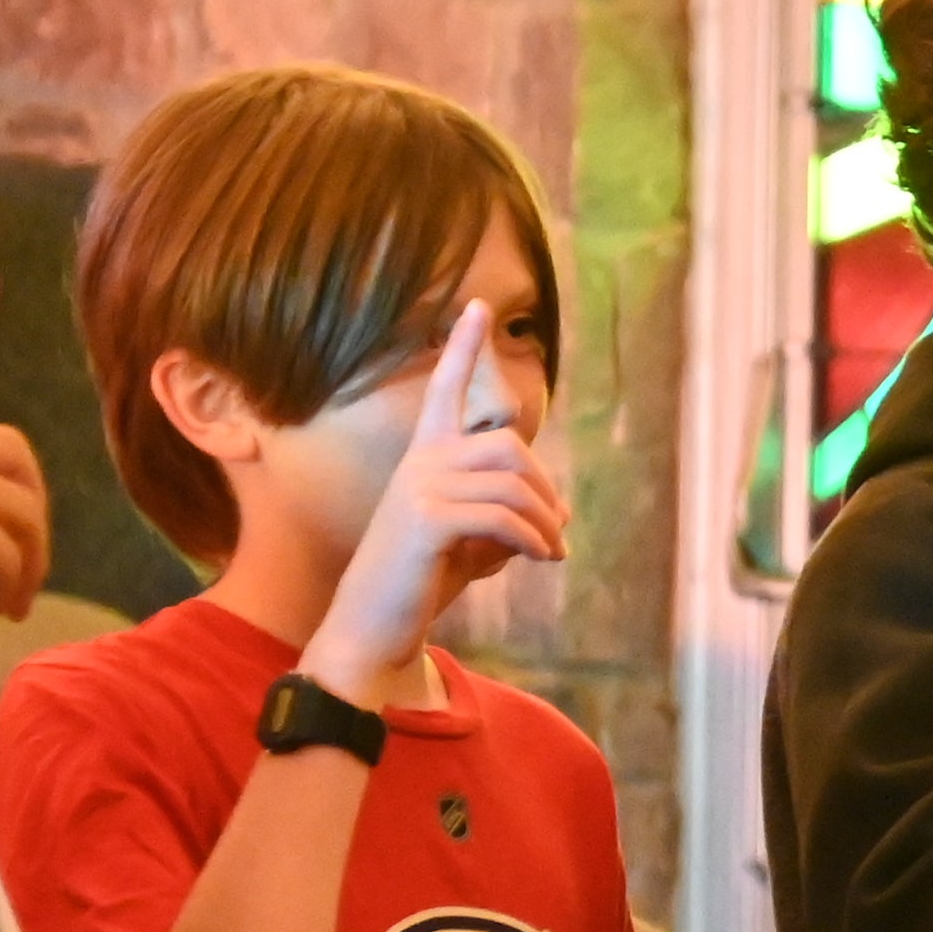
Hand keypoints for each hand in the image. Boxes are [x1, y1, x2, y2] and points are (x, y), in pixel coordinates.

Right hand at [309, 302, 568, 706]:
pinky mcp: (426, 521)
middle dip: (543, 486)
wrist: (374, 626)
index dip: (462, 348)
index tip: (479, 305)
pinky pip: (501, 516)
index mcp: (424, 458)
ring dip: (544, 521)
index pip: (444, 389)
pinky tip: (539, 558)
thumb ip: (505, 512)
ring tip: (553, 553)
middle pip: (507, 443)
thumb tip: (559, 510)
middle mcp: (419, 463)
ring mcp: (419, 489)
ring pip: (511, 482)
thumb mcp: (470, 540)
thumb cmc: (421, 581)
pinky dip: (531, 538)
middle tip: (558, 529)